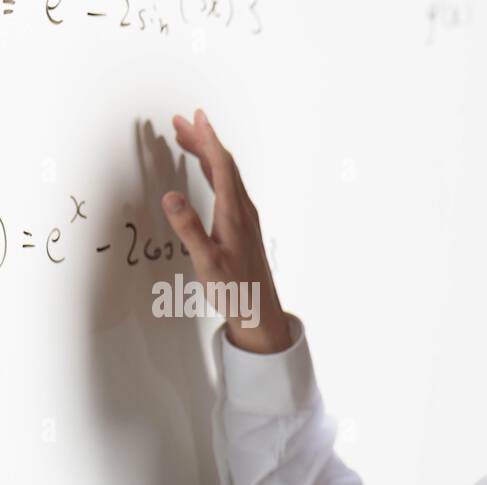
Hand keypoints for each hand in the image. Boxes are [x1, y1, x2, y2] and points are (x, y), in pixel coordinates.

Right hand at [161, 109, 291, 353]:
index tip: (195, 118)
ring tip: (185, 137)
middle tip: (181, 120)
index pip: (222, 167)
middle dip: (203, 140)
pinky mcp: (243, 227)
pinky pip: (228, 188)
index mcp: (234, 215)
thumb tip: (171, 196)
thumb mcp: (206, 262)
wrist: (260, 310)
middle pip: (224, 165)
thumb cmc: (235, 289)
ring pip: (226, 176)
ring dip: (206, 154)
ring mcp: (245, 218)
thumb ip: (189, 229)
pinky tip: (205, 172)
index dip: (208, 141)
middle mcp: (243, 211)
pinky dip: (213, 172)